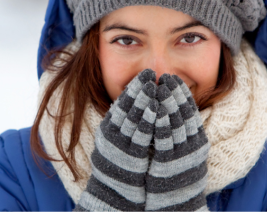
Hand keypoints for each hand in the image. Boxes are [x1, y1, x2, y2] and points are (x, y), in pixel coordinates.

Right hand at [75, 69, 157, 210]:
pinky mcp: (131, 156)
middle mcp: (112, 135)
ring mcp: (120, 145)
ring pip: (133, 118)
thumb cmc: (120, 163)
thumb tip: (134, 101)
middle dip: (139, 89)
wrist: (115, 191)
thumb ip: (123, 122)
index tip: (144, 74)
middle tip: (149, 74)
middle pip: (126, 107)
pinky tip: (157, 109)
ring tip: (154, 86)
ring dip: (144, 101)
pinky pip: (141, 135)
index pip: (121, 103)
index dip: (133, 87)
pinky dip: (149, 120)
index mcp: (108, 128)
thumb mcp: (117, 139)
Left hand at [145, 74, 209, 210]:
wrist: (176, 201)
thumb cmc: (176, 172)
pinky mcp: (169, 163)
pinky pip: (166, 140)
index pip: (190, 111)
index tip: (173, 78)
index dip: (182, 94)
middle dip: (175, 94)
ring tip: (160, 87)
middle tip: (166, 77)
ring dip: (168, 104)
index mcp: (196, 139)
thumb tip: (171, 108)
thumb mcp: (182, 148)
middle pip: (184, 114)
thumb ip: (179, 130)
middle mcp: (192, 145)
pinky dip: (161, 124)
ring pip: (176, 124)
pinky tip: (156, 111)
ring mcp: (182, 154)